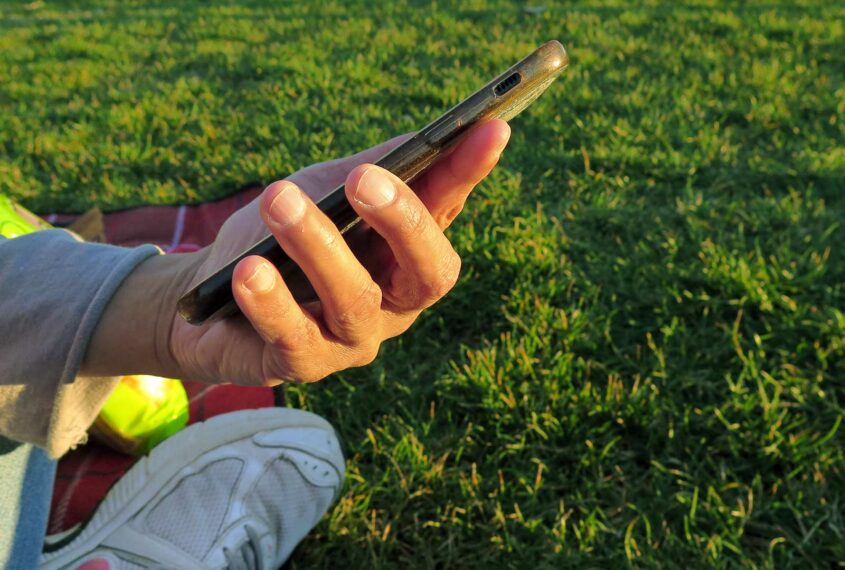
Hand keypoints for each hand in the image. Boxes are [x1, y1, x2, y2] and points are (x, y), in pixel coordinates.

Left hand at [82, 120, 509, 385]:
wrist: (208, 293)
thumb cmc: (278, 236)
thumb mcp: (323, 193)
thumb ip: (371, 170)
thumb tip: (428, 138)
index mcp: (406, 256)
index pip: (447, 212)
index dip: (469, 174)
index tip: (492, 127)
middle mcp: (394, 304)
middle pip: (426, 272)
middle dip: (403, 221)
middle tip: (365, 178)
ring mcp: (352, 340)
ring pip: (354, 299)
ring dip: (316, 244)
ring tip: (278, 199)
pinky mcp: (302, 365)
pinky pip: (293, 336)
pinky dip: (270, 299)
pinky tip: (248, 270)